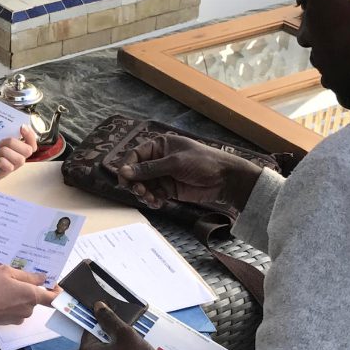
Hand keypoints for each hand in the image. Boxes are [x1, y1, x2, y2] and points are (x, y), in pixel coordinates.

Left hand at [0, 124, 37, 181]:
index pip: (31, 144)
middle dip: (13, 143)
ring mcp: (9, 168)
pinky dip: (0, 162)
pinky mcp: (1, 176)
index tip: (21, 126)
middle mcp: (15, 159)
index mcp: (14, 150)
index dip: (30, 135)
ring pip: (20, 159)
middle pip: (28, 150)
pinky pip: (9, 167)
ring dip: (5, 152)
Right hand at [0, 264, 58, 325]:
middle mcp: (27, 309)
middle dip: (27, 286)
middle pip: (35, 297)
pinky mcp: (8, 321)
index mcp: (31, 296)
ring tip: (0, 283)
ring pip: (23, 302)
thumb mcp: (6, 272)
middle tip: (14, 275)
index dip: (56, 290)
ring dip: (16, 293)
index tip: (52, 283)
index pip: (53, 298)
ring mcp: (17, 317)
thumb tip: (42, 278)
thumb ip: (27, 276)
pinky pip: (14, 309)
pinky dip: (9, 301)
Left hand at [79, 303, 165, 349]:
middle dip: (110, 336)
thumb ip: (109, 319)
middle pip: (97, 345)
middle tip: (126, 329)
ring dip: (115, 349)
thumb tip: (97, 306)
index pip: (89, 331)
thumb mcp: (125, 334)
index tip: (113, 315)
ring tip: (132, 342)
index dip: (102, 321)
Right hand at [116, 135, 261, 211]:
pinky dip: (153, 200)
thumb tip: (123, 172)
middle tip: (140, 192)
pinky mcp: (169, 189)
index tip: (124, 180)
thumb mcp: (174, 163)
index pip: (135, 155)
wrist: (225, 179)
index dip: (127, 167)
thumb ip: (149, 169)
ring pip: (144, 186)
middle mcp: (159, 160)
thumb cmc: (202, 162)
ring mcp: (164, 175)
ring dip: (144, 194)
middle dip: (136, 183)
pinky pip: (154, 195)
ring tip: (152, 199)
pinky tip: (158, 203)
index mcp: (159, 146)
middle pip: (137, 173)